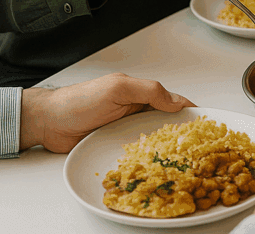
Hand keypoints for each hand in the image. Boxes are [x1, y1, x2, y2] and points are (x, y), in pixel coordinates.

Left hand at [19, 73, 194, 152]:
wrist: (48, 122)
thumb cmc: (80, 100)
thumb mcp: (118, 89)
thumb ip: (148, 91)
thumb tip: (176, 101)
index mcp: (140, 93)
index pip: (172, 101)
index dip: (189, 110)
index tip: (206, 121)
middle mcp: (136, 111)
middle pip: (166, 122)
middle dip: (180, 132)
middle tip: (196, 146)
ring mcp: (126, 130)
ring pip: (153, 139)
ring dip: (164, 148)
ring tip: (181, 160)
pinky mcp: (115, 146)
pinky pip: (136, 153)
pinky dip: (146, 158)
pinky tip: (155, 165)